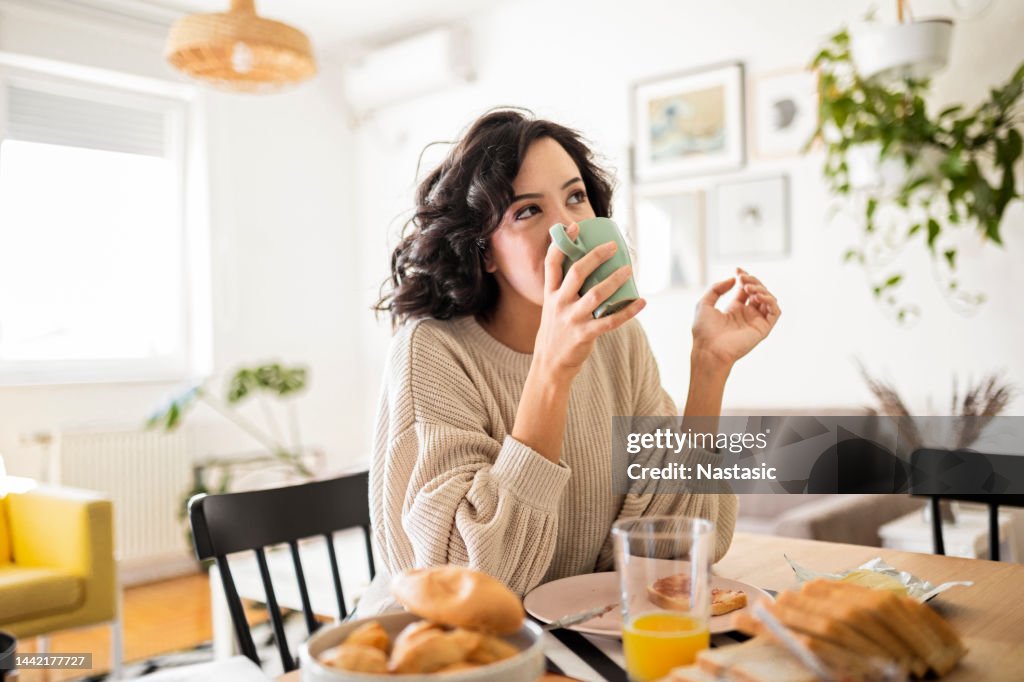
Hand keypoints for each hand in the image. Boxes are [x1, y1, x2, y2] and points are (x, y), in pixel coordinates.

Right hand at [534, 222, 646, 381]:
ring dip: (614, 280)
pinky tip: (641, 302)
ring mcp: (572, 320)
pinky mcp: (584, 335)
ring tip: (629, 269)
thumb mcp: (553, 307)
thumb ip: (566, 290)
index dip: (562, 244)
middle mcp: (559, 304)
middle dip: (595, 256)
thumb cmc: (556, 331)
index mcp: (550, 294)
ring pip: (595, 294)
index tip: (574, 228)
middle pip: (577, 273)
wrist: (550, 364)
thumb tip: (589, 267)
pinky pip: (610, 321)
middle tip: (612, 246)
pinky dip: (628, 311)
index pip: (552, 264)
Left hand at [691, 268, 779, 365]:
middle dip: (752, 281)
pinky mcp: (763, 329)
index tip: (738, 270)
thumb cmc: (703, 331)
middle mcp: (747, 315)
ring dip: (761, 289)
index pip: (746, 289)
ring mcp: (756, 322)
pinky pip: (775, 312)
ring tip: (748, 287)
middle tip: (742, 278)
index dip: (744, 277)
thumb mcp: (704, 304)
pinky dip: (770, 301)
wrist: (708, 349)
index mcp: (734, 310)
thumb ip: (717, 289)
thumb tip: (733, 279)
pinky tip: (757, 296)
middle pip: (758, 291)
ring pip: (769, 300)